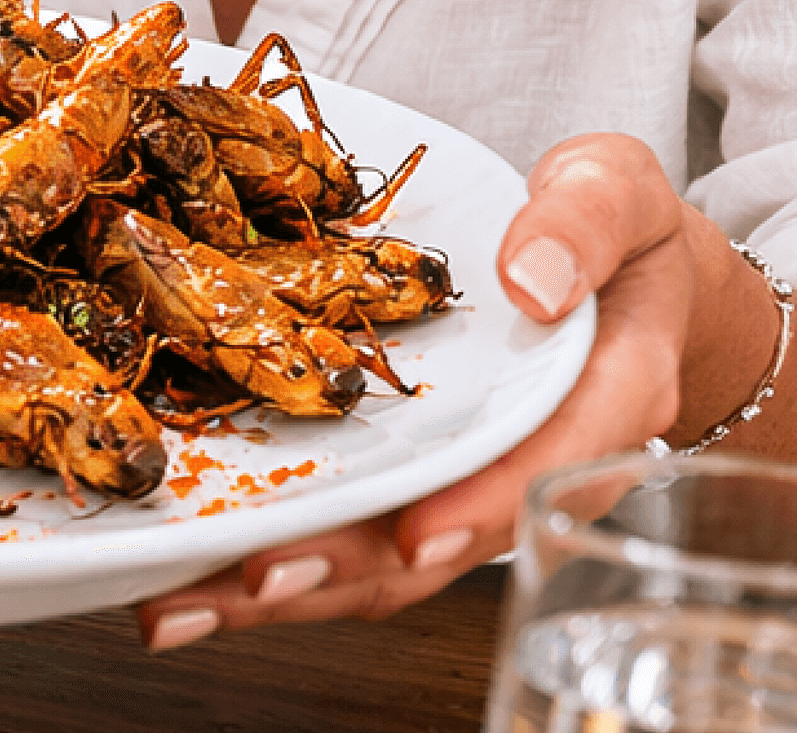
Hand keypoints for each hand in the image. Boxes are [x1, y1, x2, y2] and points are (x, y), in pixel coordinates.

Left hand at [130, 133, 741, 648]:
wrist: (610, 269)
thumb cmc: (608, 229)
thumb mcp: (613, 190)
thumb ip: (581, 222)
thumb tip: (531, 281)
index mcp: (598, 399)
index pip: (543, 469)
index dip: (477, 511)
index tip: (414, 541)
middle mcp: (531, 465)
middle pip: (440, 542)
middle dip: (344, 569)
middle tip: (248, 580)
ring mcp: (464, 483)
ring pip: (382, 559)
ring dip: (285, 587)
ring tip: (183, 605)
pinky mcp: (410, 480)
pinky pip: (347, 529)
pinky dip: (270, 556)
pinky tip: (184, 578)